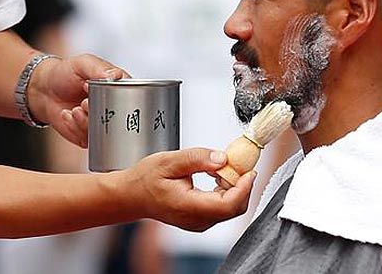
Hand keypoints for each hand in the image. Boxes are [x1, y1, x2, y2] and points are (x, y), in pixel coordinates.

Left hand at [28, 54, 126, 147]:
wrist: (43, 89)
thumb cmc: (64, 73)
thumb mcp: (83, 64)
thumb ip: (99, 68)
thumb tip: (116, 76)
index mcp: (117, 89)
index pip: (132, 98)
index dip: (119, 99)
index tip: (101, 92)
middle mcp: (112, 108)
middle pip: (119, 119)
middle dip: (100, 113)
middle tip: (85, 102)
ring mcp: (101, 123)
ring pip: (104, 131)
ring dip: (86, 121)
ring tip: (75, 109)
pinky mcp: (88, 136)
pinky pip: (88, 139)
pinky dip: (76, 127)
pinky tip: (68, 115)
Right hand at [117, 148, 254, 231]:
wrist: (132, 195)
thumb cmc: (145, 179)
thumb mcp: (168, 161)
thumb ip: (197, 159)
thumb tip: (222, 159)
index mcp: (187, 206)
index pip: (227, 205)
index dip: (243, 188)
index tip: (248, 170)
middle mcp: (196, 220)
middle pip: (233, 208)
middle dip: (242, 185)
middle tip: (238, 163)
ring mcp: (199, 223)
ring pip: (230, 209)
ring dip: (234, 188)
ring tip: (222, 168)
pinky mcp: (200, 220)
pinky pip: (222, 209)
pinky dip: (227, 192)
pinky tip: (217, 177)